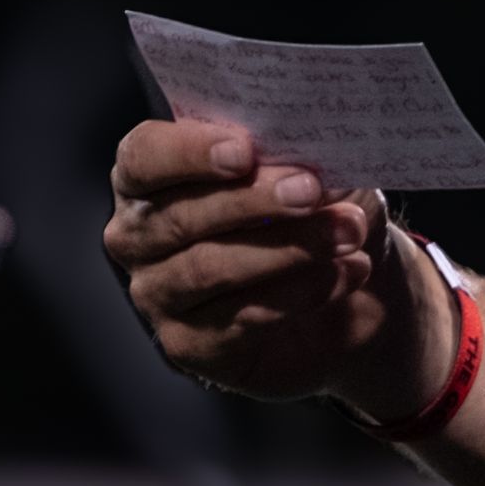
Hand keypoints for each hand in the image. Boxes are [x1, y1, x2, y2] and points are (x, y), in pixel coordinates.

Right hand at [101, 120, 446, 413]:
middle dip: (253, 200)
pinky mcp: (189, 345)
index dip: (188, 152)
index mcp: (149, 176)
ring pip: (210, 269)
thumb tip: (310, 140)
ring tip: (346, 234)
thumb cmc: (309, 209)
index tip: (245, 152)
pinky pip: (240, 318)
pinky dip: (300, 292)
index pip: (143, 157)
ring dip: (287, 248)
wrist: (345, 290)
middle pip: (180, 216)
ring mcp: (158, 295)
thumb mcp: (309, 164)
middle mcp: (138, 236)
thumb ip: (296, 148)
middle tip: (311, 190)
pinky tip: (346, 273)